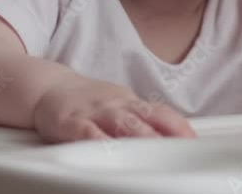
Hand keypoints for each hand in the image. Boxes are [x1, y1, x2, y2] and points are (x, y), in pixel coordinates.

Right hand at [32, 74, 195, 142]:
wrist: (49, 88)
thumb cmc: (90, 102)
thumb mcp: (121, 105)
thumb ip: (144, 120)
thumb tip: (175, 137)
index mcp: (130, 102)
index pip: (160, 113)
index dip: (177, 126)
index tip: (192, 141)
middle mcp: (115, 106)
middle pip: (144, 120)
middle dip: (162, 136)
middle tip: (177, 151)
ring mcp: (94, 113)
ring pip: (120, 124)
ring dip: (139, 138)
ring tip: (152, 154)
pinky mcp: (71, 123)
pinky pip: (86, 132)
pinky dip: (98, 141)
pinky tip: (108, 151)